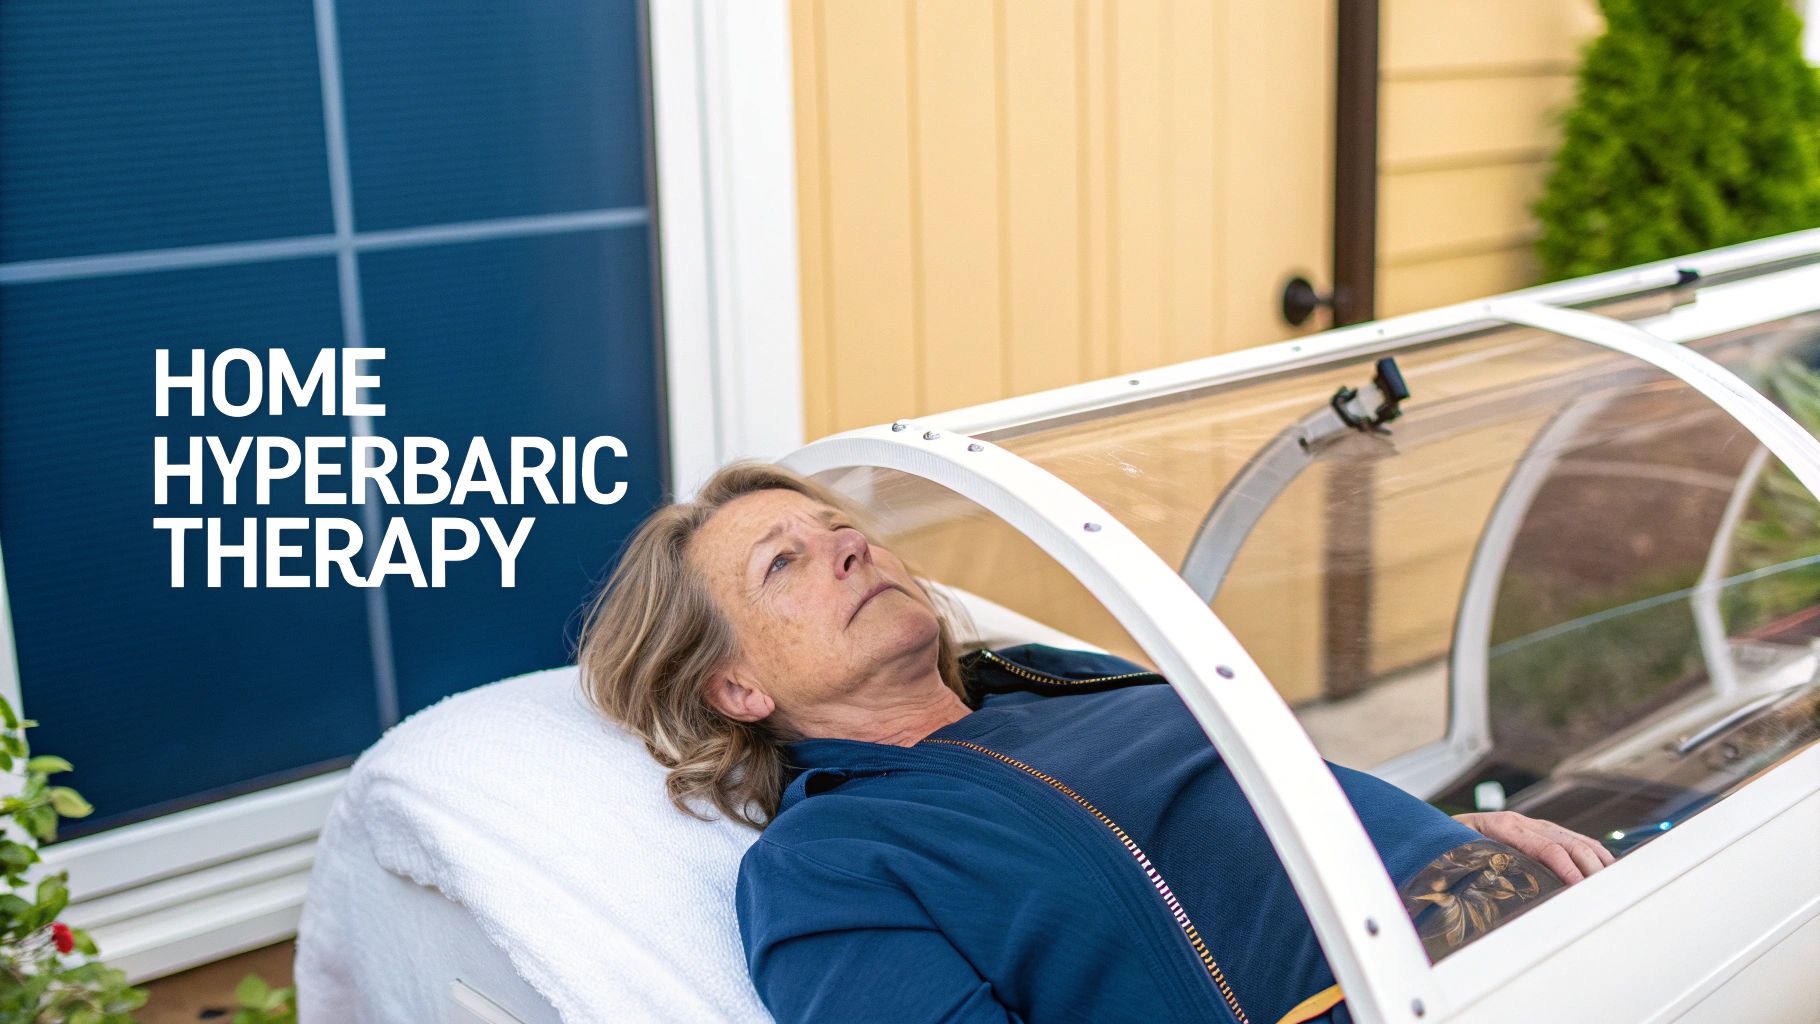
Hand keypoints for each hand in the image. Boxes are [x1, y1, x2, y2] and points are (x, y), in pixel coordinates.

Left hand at [1451, 810, 1615, 883]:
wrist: (1440, 825)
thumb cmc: (1448, 843)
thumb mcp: (1458, 852)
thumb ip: (1477, 863)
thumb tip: (1499, 884)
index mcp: (1504, 826)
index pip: (1547, 848)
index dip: (1567, 868)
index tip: (1581, 887)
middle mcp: (1524, 823)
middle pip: (1568, 842)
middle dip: (1590, 867)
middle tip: (1606, 891)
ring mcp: (1534, 825)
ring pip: (1575, 839)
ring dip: (1597, 859)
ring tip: (1614, 882)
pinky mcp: (1539, 831)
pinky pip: (1572, 840)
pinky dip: (1592, 853)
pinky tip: (1605, 868)